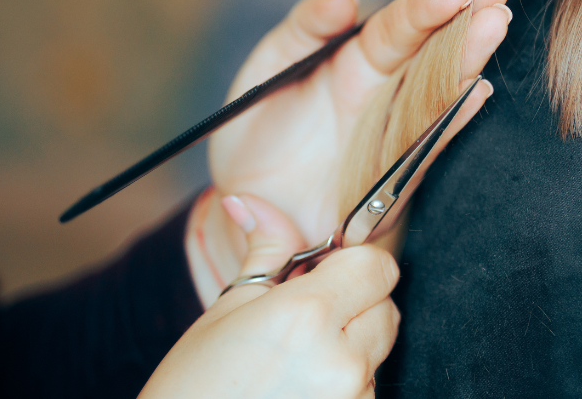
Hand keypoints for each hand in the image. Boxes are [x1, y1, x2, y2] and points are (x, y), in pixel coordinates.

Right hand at [144, 194, 399, 398]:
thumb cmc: (195, 386)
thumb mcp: (228, 310)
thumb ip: (267, 251)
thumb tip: (254, 202)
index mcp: (307, 315)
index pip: (378, 266)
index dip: (354, 263)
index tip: (327, 272)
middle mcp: (341, 360)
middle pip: (386, 307)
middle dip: (355, 304)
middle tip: (306, 319)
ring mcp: (353, 398)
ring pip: (378, 351)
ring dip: (351, 347)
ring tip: (298, 360)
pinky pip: (368, 387)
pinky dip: (346, 382)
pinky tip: (303, 387)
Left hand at [198, 0, 516, 290]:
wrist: (248, 203)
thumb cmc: (257, 131)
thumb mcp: (268, 68)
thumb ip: (304, 27)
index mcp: (359, 56)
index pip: (402, 24)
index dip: (428, 5)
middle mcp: (389, 89)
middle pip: (438, 47)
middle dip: (471, 14)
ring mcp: (398, 130)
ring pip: (443, 89)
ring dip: (470, 57)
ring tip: (496, 23)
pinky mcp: (398, 173)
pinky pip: (429, 144)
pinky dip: (454, 120)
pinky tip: (477, 92)